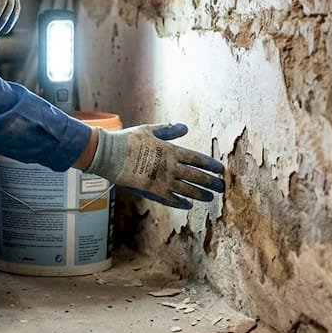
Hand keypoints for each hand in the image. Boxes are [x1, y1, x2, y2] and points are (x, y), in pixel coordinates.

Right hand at [84, 123, 224, 208]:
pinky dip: (180, 202)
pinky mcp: (152, 190)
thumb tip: (184, 127)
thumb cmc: (128, 139)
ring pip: (187, 189)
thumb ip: (168, 130)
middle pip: (197, 176)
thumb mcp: (149, 130)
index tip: (220, 170)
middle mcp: (170, 166)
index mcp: (171, 150)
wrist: (109, 153)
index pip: (197, 159)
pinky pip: (170, 199)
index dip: (211, 165)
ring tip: (211, 198)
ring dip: (200, 194)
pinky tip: (188, 205)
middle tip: (222, 187)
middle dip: (211, 182)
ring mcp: (162, 180)